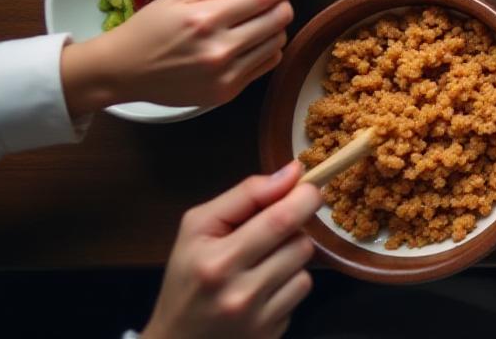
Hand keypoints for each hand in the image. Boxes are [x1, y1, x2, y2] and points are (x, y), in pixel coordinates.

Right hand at [62, 0, 298, 114]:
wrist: (123, 70)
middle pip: (278, 20)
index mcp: (205, 19)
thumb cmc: (149, 28)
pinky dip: (265, 50)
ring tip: (251, 23)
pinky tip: (246, 43)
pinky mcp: (227, 92)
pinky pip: (267, 64)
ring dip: (273, 28)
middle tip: (268, 2)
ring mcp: (225, 74)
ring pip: (277, 42)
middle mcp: (219, 49)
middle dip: (280, 5)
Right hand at [142, 161, 319, 338]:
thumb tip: (293, 172)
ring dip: (291, 257)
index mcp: (216, 262)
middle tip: (278, 225)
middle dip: (296, 227)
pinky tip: (264, 288)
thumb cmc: (186, 277)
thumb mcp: (197, 228)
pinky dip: (289, 283)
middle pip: (300, 242)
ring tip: (262, 262)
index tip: (308, 187)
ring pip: (305, 266)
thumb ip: (245, 195)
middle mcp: (240, 293)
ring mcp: (258, 318)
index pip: (279, 220)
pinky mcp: (273, 333)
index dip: (304, 198)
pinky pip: (300, 292)